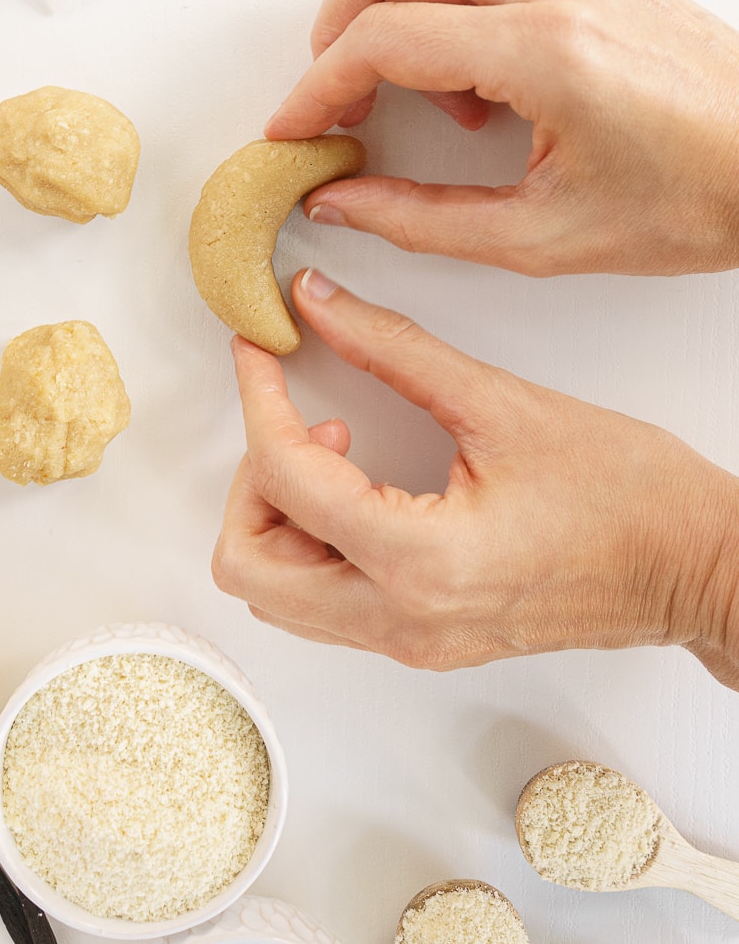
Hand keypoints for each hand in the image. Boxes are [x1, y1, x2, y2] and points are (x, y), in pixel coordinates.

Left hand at [212, 270, 738, 689]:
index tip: (255, 350)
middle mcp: (401, 620)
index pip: (285, 480)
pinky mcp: (424, 640)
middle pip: (249, 567)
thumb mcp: (502, 403)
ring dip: (282, 514)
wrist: (695, 567)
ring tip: (339, 448)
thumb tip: (316, 302)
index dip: (256, 399)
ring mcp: (410, 641)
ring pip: (279, 593)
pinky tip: (365, 484)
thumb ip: (393, 347)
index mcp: (419, 563)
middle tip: (298, 416)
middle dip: (253, 478)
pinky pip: (325, 602)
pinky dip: (316, 541)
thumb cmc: (629, 495)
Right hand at [264, 0, 738, 275]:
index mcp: (544, 51)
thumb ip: (421, 221)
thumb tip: (340, 202)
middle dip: (337, 25)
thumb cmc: (698, 198)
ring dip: (402, 2)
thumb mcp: (544, 238)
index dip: (316, 87)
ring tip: (436, 93)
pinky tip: (484, 58)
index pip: (382, 40)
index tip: (294, 128)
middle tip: (339, 96)